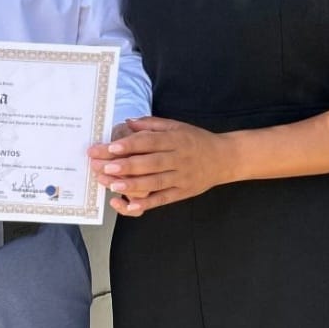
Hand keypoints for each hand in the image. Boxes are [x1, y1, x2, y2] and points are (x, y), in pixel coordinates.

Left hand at [88, 116, 229, 214]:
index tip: (111, 147)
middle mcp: (178, 159)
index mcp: (175, 139)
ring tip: (112, 185)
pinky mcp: (182, 193)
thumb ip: (151, 124)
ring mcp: (181, 178)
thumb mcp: (176, 126)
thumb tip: (127, 122)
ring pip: (154, 182)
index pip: (150, 142)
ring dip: (132, 184)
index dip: (130, 144)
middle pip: (150, 163)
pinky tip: (129, 205)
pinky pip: (162, 199)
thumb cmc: (196, 140)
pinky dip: (146, 204)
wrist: (224, 158)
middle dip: (126, 165)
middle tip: (104, 166)